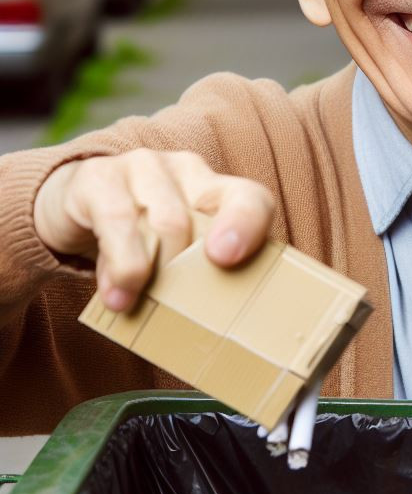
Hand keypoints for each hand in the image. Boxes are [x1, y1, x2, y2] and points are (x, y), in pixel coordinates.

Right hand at [33, 150, 274, 311]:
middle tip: (174, 308)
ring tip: (130, 303)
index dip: (246, 226)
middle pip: (195, 221)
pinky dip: (118, 263)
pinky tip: (114, 292)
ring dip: (148, 271)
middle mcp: (186, 171)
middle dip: (185, 272)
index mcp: (218, 189)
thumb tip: (219, 326)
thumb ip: (203, 276)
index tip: (226, 259)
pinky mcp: (99, 177)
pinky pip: (115, 220)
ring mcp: (143, 167)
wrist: (77, 210)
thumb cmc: (143, 239)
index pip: (251, 200)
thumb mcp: (180, 255)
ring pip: (162, 222)